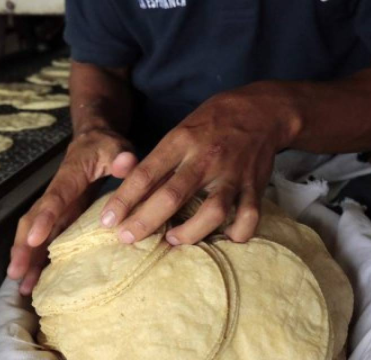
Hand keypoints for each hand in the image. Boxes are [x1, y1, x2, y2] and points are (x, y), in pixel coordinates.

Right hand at [7, 128, 136, 294]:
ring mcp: (57, 209)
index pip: (54, 199)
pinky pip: (46, 240)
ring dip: (27, 259)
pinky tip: (35, 280)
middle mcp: (56, 195)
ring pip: (35, 234)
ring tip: (23, 287)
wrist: (94, 141)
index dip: (44, 218)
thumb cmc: (105, 147)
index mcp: (69, 177)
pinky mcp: (61, 218)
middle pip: (33, 221)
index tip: (34, 239)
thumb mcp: (116, 146)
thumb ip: (121, 156)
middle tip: (16, 272)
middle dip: (23, 247)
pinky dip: (38, 259)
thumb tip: (126, 163)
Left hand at [100, 83, 298, 244]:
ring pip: (212, 212)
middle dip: (145, 221)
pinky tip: (224, 238)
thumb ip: (160, 162)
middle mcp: (205, 159)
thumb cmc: (212, 124)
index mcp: (181, 142)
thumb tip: (132, 196)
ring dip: (189, 233)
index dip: (124, 199)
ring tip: (172, 240)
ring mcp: (232, 174)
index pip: (146, 174)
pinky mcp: (255, 186)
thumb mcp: (180, 131)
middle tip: (127, 238)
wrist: (263, 109)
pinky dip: (237, 233)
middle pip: (172, 196)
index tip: (107, 220)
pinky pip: (249, 217)